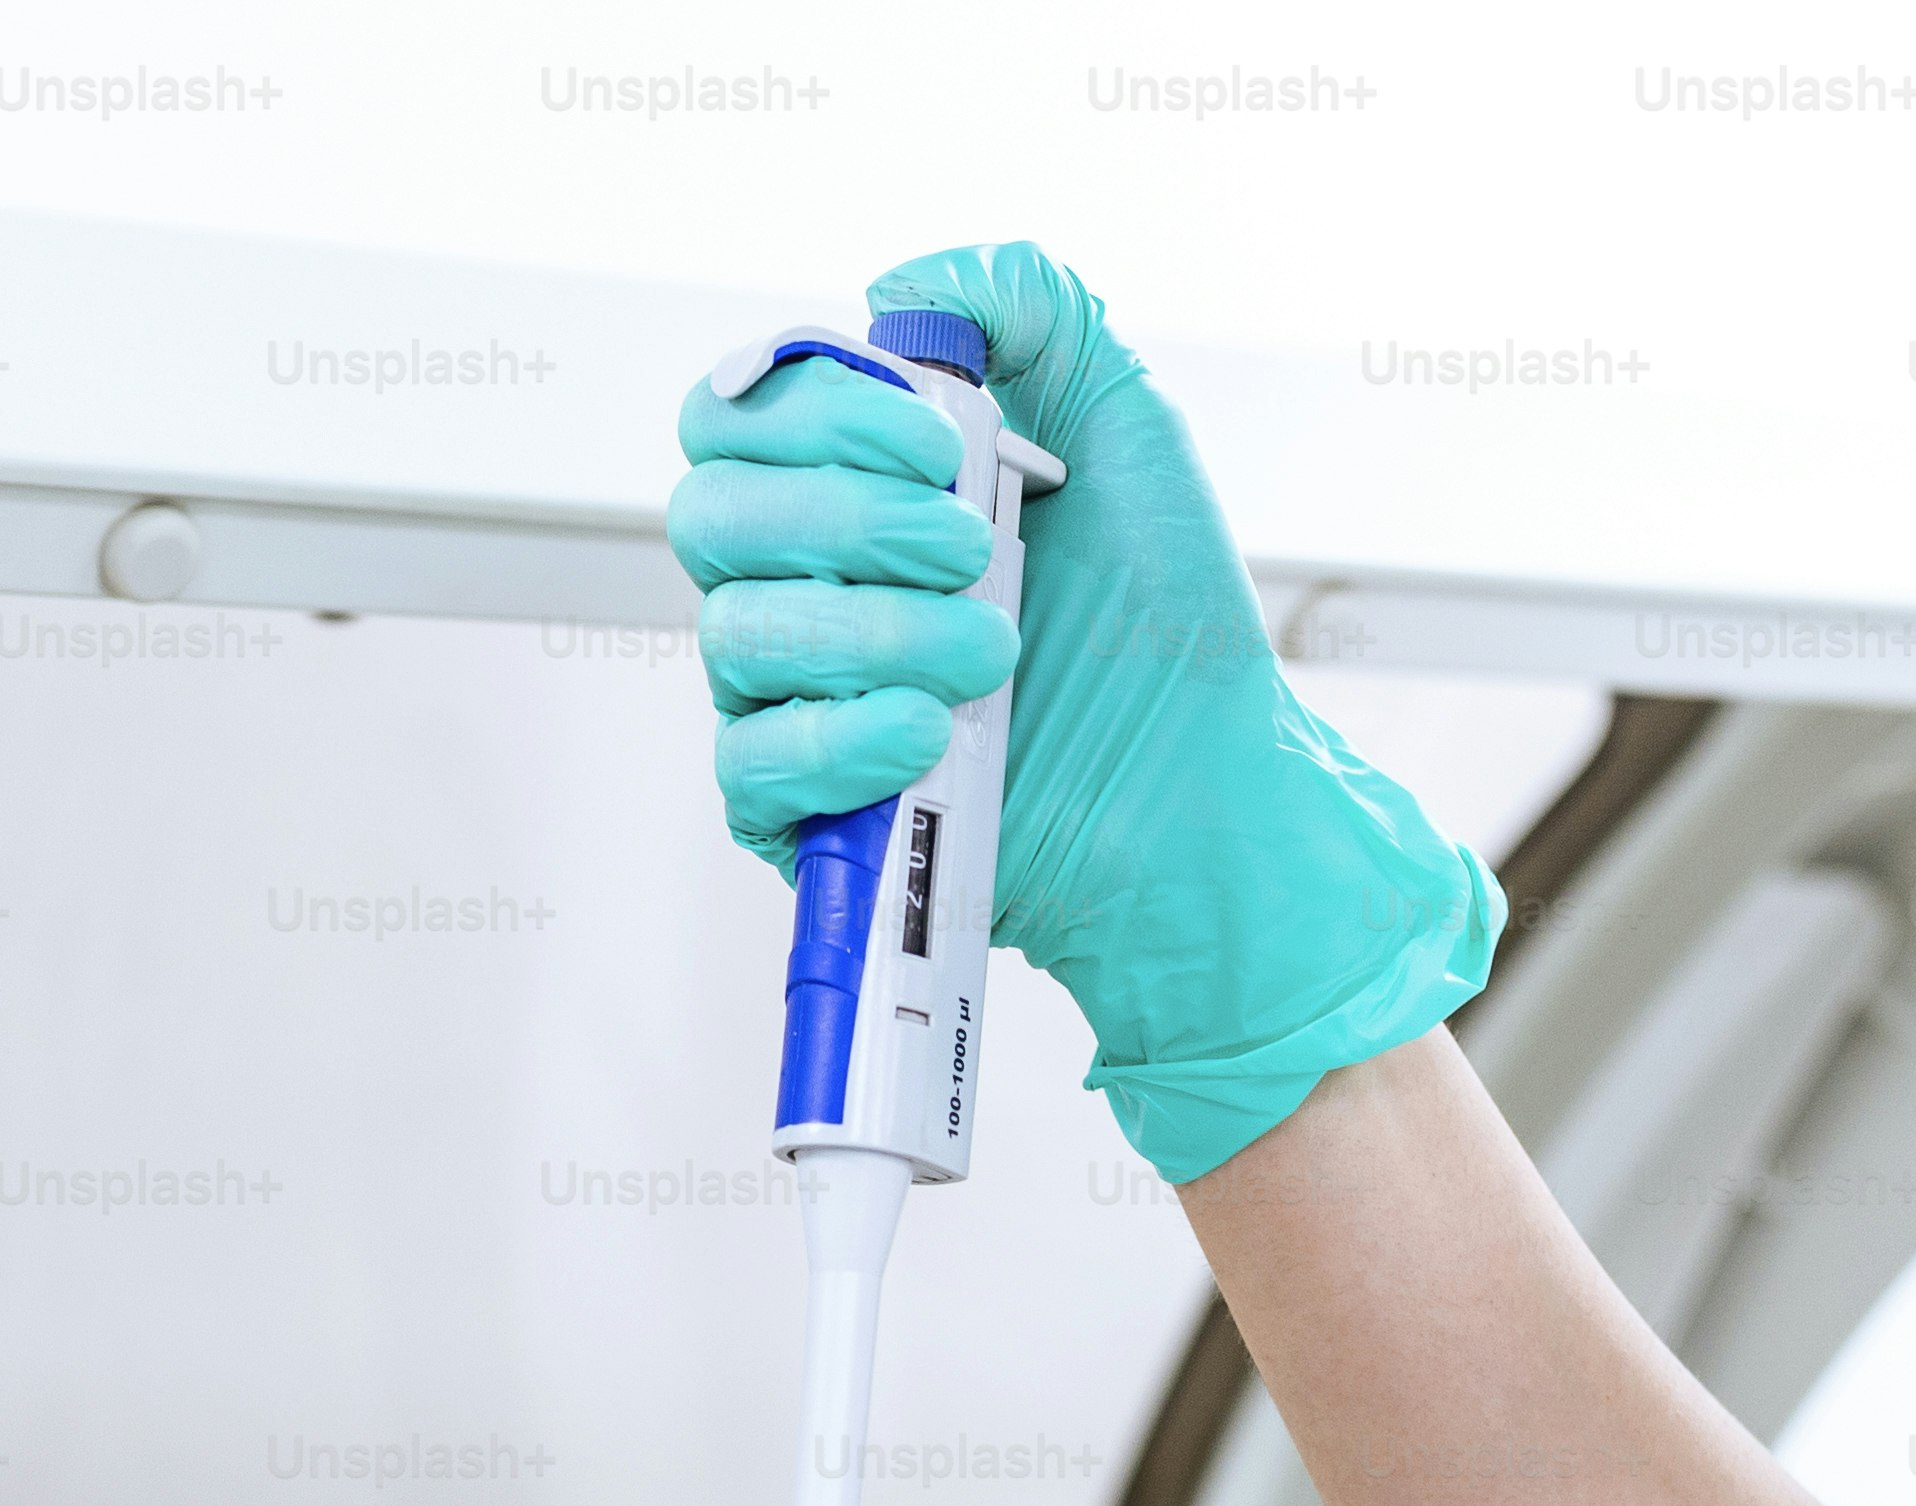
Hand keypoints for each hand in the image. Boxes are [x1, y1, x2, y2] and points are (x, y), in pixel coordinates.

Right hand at [667, 241, 1508, 1184]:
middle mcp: (800, 586)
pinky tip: (929, 733)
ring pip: (735, 636)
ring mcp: (793, 702)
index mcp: (845, 487)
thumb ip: (1032, 311)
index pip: (736, 416)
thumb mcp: (1124, 425)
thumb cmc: (1163, 621)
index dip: (820, 412)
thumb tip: (907, 280)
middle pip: (709, 515)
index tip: (941, 441)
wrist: (1207, 787)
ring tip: (995, 651)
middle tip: (971, 549)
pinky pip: (749, 765)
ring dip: (874, 630)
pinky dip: (838, 737)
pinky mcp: (804, 815)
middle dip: (842, 518)